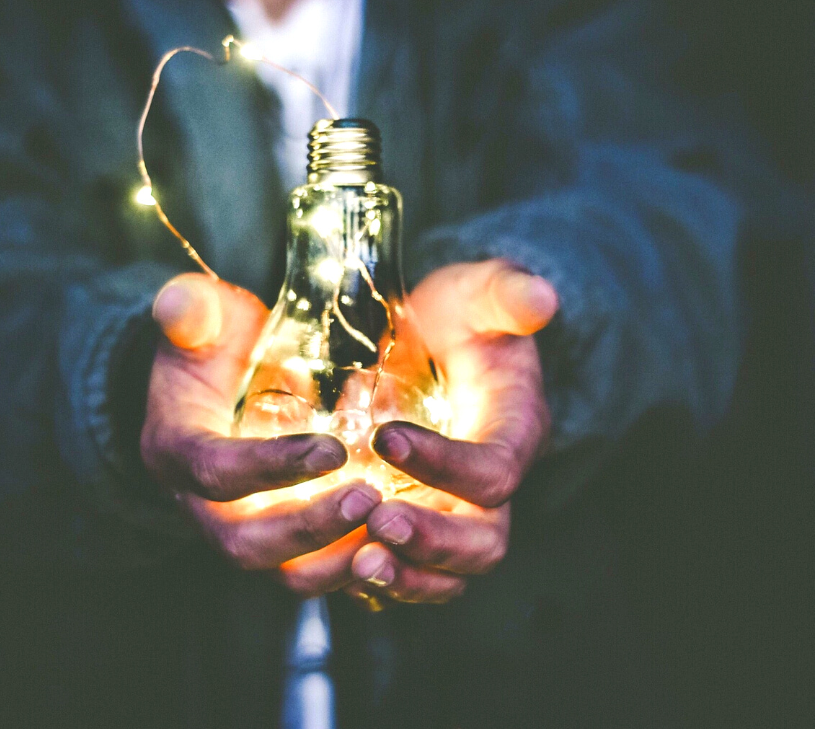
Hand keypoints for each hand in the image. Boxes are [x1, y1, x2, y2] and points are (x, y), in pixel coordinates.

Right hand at [141, 273, 382, 594]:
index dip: (271, 467)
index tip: (334, 449)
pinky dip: (356, 568)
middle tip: (370, 498)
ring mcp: (242, 530)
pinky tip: (401, 544)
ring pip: (284, 573)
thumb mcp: (201, 321)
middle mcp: (202, 506)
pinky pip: (314, 574)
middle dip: (309, 528)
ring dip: (338, 559)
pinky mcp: (279, 544)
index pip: (216, 472)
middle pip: (246, 544)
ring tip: (394, 528)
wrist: (216, 387)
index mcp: (177, 451)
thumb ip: (192, 311)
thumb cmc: (213, 347)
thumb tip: (179, 304)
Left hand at [346, 260, 557, 607]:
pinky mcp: (419, 523)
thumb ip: (506, 294)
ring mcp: (454, 512)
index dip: (445, 464)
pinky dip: (377, 581)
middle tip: (378, 523)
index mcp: (513, 433)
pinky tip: (335, 564)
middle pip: (482, 542)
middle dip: (433, 541)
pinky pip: (408, 572)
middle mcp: (489, 487)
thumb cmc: (461, 317)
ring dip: (405, 577)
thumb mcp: (481, 294)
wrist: (440, 342)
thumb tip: (540, 297)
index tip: (386, 437)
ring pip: (447, 574)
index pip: (493, 471)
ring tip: (357, 562)